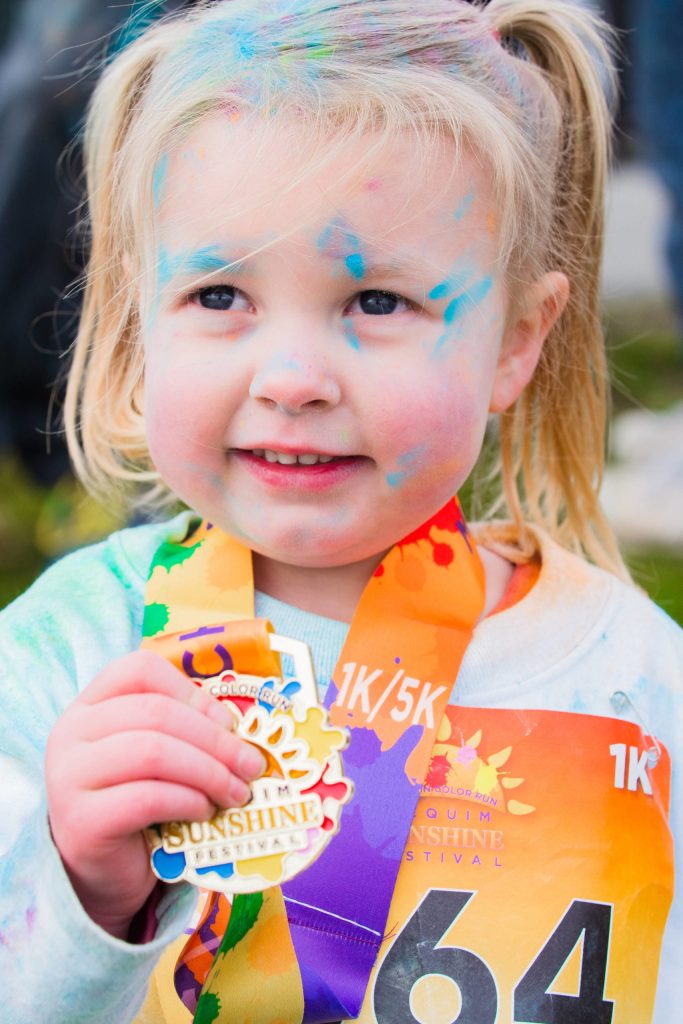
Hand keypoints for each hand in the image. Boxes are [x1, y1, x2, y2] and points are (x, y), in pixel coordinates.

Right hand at [45, 651, 264, 939]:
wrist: (104, 874)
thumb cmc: (138, 806)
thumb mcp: (158, 757)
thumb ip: (184, 732)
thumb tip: (240, 730)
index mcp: (90, 705)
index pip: (140, 670)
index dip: (193, 692)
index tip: (230, 723)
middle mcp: (71, 732)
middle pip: (156, 712)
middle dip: (216, 739)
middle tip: (252, 765)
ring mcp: (69, 776)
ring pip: (153, 751)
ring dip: (208, 771)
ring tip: (236, 792)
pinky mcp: (81, 821)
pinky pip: (146, 798)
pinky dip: (187, 801)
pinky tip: (205, 811)